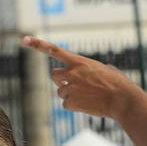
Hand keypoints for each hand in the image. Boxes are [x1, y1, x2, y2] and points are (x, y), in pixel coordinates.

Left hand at [22, 36, 137, 120]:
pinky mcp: (70, 103)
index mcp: (79, 61)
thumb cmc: (117, 83)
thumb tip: (87, 75)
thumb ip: (88, 69)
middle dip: (61, 80)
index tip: (24, 39)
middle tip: (74, 84)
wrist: (122, 99)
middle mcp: (71, 73)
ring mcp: (69, 88)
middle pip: (54, 75)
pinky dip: (74, 106)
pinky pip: (65, 104)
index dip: (38, 45)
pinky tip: (87, 104)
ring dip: (71, 94)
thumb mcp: (103, 69)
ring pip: (61, 92)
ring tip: (88, 96)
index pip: (54, 50)